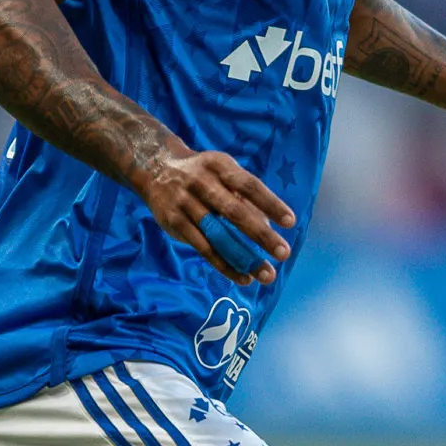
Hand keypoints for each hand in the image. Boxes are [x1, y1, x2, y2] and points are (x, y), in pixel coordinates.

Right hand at [138, 148, 294, 282]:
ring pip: (218, 236)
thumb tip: (269, 226)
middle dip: (261, 235)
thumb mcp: (222, 171)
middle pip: (234, 212)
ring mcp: (186, 204)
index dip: (270, 203)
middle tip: (283, 253)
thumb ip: (243, 196)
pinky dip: (224, 265)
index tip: (290, 222)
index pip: (249, 185)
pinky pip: (203, 249)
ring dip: (244, 257)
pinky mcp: (175, 223)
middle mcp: (201, 183)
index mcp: (219, 167)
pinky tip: (243, 277)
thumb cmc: (202, 173)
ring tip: (266, 275)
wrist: (155, 167)